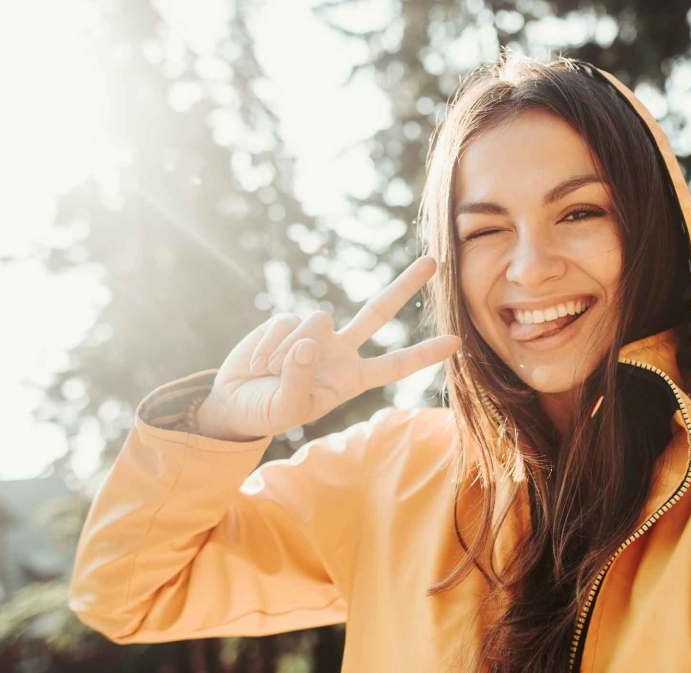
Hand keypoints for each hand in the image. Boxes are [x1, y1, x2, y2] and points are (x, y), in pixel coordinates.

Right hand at [195, 256, 460, 440]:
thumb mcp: (286, 408)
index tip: (456, 342)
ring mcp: (315, 333)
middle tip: (433, 262)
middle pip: (378, 311)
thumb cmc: (267, 411)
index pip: (395, 364)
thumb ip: (299, 380)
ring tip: (270, 374)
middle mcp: (340, 350)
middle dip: (404, 286)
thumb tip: (308, 342)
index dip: (424, 354)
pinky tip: (259, 363)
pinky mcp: (287, 320)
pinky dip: (268, 345)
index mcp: (351, 378)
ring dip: (288, 351)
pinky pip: (285, 321)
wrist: (234, 402)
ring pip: (317, 320)